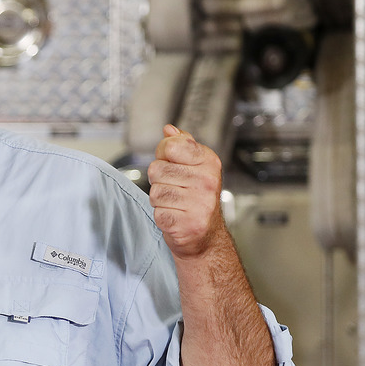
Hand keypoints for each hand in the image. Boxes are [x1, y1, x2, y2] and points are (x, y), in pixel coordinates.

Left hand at [148, 125, 224, 259]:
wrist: (206, 236)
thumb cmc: (197, 199)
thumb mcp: (195, 166)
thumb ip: (182, 145)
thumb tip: (169, 129)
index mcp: (209, 163)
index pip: (172, 145)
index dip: (164, 154)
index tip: (173, 163)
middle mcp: (207, 182)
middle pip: (157, 169)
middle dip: (159, 180)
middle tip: (175, 189)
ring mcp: (199, 204)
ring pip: (155, 192)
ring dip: (159, 200)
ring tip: (176, 203)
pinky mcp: (187, 224)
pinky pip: (157, 212)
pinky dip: (162, 216)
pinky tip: (176, 216)